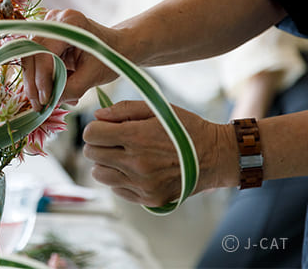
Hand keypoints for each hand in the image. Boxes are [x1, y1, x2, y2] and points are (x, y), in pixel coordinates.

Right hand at [22, 9, 119, 108]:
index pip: (45, 52)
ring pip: (31, 57)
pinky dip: (40, 77)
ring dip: (34, 82)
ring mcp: (49, 25)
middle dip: (34, 83)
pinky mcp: (46, 35)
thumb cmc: (111, 57)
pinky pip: (36, 57)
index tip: (46, 100)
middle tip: (38, 105)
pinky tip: (48, 92)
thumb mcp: (94, 76)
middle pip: (33, 53)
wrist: (118, 46)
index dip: (42, 78)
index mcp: (71, 22)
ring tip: (42, 103)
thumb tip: (50, 101)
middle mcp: (55, 19)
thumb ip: (72, 89)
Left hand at [82, 100, 237, 206]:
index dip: (95, 129)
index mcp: (136, 137)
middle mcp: (136, 163)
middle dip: (98, 144)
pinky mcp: (149, 199)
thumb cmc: (186, 129)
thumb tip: (98, 116)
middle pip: (91, 154)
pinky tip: (134, 169)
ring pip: (99, 174)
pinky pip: (116, 190)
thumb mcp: (157, 110)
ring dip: (105, 163)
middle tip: (112, 140)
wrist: (216, 156)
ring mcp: (142, 184)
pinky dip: (119, 179)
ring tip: (122, 156)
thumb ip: (123, 110)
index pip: (91, 135)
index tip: (104, 128)